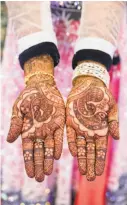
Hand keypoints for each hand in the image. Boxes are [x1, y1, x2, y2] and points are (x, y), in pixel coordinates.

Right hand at [7, 56, 64, 181]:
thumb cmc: (28, 97)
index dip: (28, 162)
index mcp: (28, 130)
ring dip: (48, 160)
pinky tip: (57, 156)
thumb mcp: (19, 109)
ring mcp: (49, 128)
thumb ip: (15, 124)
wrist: (42, 86)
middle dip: (39, 165)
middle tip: (39, 179)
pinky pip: (59, 137)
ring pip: (49, 148)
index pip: (28, 150)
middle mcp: (39, 132)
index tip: (29, 174)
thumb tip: (10, 141)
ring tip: (48, 172)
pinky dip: (57, 146)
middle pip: (39, 152)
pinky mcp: (59, 123)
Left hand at [66, 76, 118, 180]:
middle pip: (90, 151)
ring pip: (80, 146)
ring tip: (82, 171)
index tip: (99, 173)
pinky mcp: (70, 121)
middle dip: (90, 164)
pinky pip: (70, 135)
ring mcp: (79, 127)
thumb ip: (113, 123)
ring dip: (81, 158)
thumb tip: (116, 138)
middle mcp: (90, 132)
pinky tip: (73, 152)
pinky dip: (72, 143)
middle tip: (89, 178)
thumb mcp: (111, 108)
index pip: (100, 150)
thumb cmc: (102, 96)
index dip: (99, 161)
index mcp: (101, 130)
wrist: (89, 85)